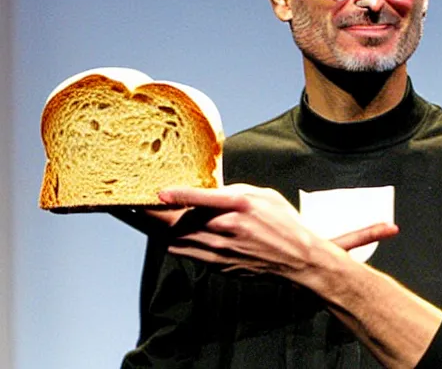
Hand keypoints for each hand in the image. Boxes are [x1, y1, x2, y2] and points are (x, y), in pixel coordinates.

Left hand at [157, 184, 397, 277]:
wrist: (298, 259)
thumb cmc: (283, 222)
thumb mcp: (262, 194)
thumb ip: (232, 192)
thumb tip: (207, 191)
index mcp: (238, 206)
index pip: (201, 199)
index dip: (176, 195)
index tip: (157, 192)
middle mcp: (226, 229)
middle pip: (180, 223)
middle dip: (151, 215)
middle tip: (128, 205)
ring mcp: (221, 251)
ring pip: (177, 241)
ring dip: (156, 230)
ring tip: (137, 217)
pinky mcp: (219, 265)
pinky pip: (188, 253)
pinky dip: (173, 242)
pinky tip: (165, 234)